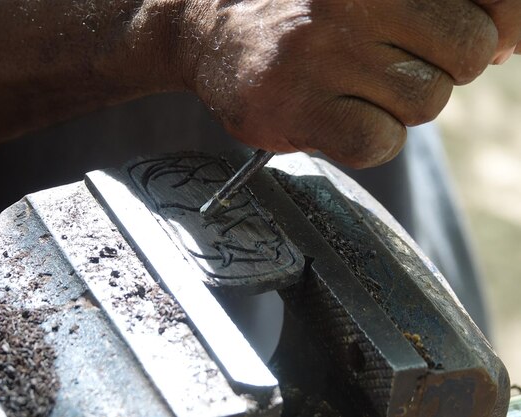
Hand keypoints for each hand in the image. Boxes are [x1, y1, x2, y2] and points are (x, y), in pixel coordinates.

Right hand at [181, 0, 518, 167]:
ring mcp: (322, 51)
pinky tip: (333, 119)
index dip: (499, 26)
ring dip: (395, 107)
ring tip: (347, 89)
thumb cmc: (304, 15)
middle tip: (389, 66)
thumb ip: (438, 5)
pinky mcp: (296, 106)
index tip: (483, 42)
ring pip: (425, 103)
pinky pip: (378, 142)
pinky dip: (364, 140)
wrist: (210, 31)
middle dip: (437, 69)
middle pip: (466, 54)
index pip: (492, 2)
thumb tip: (508, 42)